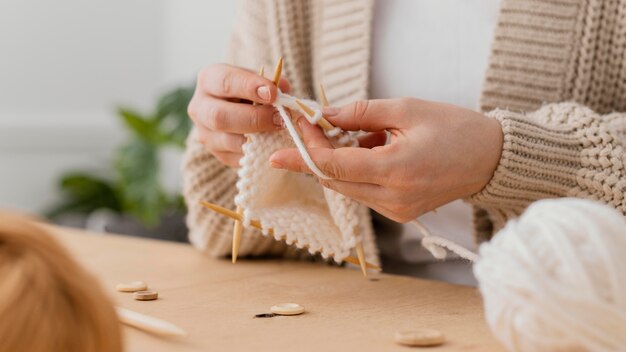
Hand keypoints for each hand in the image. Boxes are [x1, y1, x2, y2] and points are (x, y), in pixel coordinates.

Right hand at [187, 64, 289, 166]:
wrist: (242, 110)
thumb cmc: (252, 91)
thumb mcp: (259, 79)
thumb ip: (271, 83)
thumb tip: (281, 91)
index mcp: (208, 80)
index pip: (225, 82)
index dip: (249, 87)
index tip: (273, 93)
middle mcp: (200, 107)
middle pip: (220, 116)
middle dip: (254, 118)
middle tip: (279, 118)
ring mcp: (204, 133)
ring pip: (227, 140)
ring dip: (257, 138)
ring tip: (278, 131)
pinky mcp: (216, 153)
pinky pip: (237, 157)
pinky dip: (256, 152)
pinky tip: (271, 144)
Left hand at [269, 98, 502, 221]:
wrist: (490, 159)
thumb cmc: (455, 129)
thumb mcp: (407, 109)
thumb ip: (361, 113)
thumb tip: (325, 115)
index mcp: (395, 170)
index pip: (333, 166)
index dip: (305, 150)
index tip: (291, 131)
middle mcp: (393, 198)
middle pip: (334, 181)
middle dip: (316, 154)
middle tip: (311, 126)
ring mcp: (396, 210)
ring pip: (346, 187)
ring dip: (338, 161)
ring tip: (360, 132)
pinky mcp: (399, 213)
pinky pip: (363, 192)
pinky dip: (356, 171)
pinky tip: (373, 148)